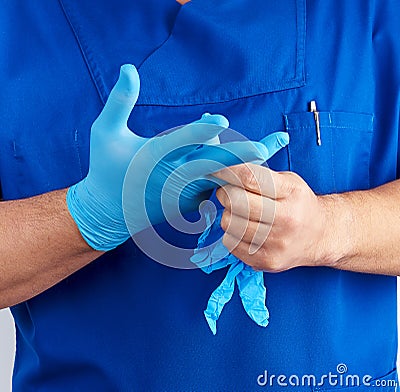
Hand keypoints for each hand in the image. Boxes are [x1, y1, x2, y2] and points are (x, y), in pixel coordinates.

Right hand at [67, 64, 286, 250]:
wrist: (110, 212)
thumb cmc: (106, 167)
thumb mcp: (105, 131)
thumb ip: (120, 100)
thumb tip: (129, 66)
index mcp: (152, 158)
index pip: (179, 142)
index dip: (200, 130)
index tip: (220, 119)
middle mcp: (172, 177)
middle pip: (211, 164)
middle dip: (240, 154)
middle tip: (267, 146)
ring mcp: (185, 193)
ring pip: (221, 175)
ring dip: (247, 162)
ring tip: (272, 148)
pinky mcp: (191, 202)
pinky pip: (217, 183)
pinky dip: (232, 168)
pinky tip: (252, 156)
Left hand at [214, 164, 336, 271]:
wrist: (320, 236)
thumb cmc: (299, 205)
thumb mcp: (288, 182)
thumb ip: (259, 175)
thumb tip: (224, 171)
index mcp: (291, 193)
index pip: (250, 178)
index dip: (227, 172)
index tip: (217, 170)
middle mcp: (286, 220)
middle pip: (235, 202)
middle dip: (225, 194)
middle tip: (229, 193)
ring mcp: (276, 244)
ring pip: (229, 223)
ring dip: (228, 214)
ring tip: (240, 213)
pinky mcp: (266, 261)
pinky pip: (230, 243)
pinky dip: (232, 233)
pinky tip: (245, 230)